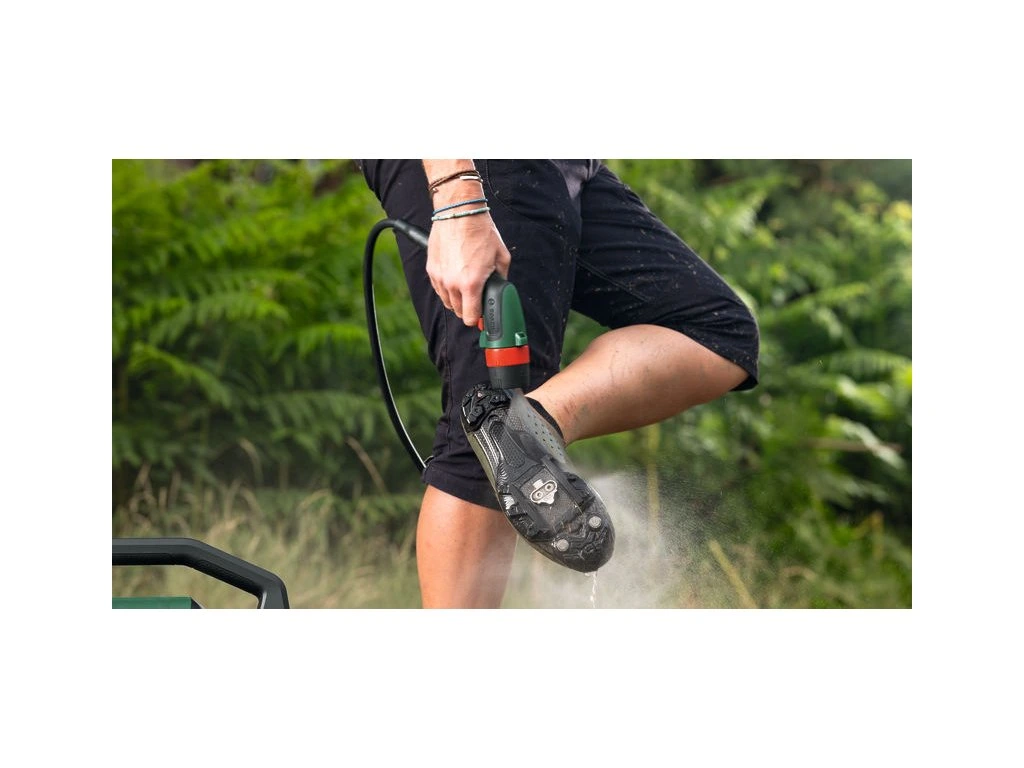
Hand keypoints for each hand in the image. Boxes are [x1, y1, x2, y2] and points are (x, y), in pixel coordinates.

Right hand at [427, 212, 510, 326]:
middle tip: (476, 298)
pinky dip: (446, 287)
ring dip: (456, 299)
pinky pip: (438, 288)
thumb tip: (500, 290)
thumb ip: (501, 278)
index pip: (470, 317)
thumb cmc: (481, 231)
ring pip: (447, 302)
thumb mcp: (501, 256)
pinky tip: (455, 277)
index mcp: (471, 284)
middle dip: (469, 308)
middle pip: (458, 311)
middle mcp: (452, 283)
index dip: (478, 319)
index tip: (481, 315)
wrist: (459, 211)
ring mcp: (439, 277)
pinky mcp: (431, 268)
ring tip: (465, 285)